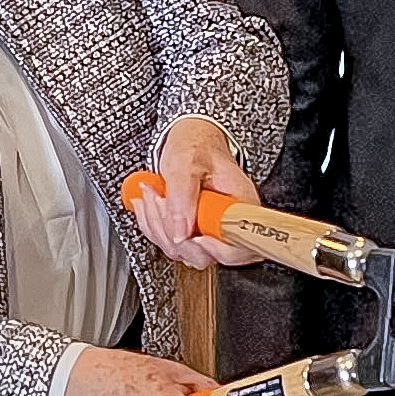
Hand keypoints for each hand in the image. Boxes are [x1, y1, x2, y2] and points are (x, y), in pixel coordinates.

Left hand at [124, 118, 263, 270]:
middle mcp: (229, 223)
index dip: (218, 249)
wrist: (190, 140)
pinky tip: (152, 204)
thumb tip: (181, 233)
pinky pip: (170, 243)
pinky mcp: (192, 232)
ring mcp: (210, 230)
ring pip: (183, 252)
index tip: (196, 236)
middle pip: (207, 255)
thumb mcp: (185, 163)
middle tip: (161, 201)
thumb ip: (183, 197)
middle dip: (173, 232)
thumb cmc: (195, 146)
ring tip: (153, 195)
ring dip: (158, 226)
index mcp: (241, 204)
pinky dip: (153, 225)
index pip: (242, 246)